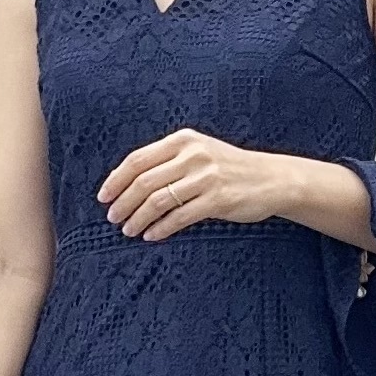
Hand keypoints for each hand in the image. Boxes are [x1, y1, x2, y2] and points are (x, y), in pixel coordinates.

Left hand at [97, 129, 281, 240]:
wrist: (271, 178)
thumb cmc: (228, 168)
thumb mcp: (198, 153)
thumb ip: (168, 161)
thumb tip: (127, 181)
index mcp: (183, 140)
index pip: (138, 160)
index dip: (116, 180)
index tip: (104, 197)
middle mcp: (193, 155)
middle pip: (144, 181)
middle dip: (123, 202)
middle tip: (113, 218)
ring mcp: (206, 177)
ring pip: (158, 200)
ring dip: (138, 218)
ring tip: (129, 230)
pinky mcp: (217, 199)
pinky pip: (179, 217)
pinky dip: (160, 228)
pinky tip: (151, 235)